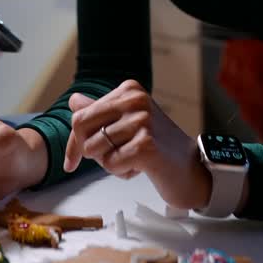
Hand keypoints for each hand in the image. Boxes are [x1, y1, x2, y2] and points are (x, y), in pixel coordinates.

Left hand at [63, 80, 212, 210]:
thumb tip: (74, 100)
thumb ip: (100, 112)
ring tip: (133, 159)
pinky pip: (111, 164)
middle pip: (82, 128)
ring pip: (95, 148)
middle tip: (114, 159)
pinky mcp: (146, 145)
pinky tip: (141, 167)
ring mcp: (142, 120)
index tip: (71, 162)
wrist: (191, 170)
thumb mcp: (127, 123)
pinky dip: (121, 172)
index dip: (74, 141)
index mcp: (129, 90)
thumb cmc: (157, 147)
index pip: (81, 115)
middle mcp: (135, 100)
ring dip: (110, 163)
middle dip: (90, 151)